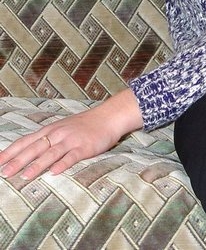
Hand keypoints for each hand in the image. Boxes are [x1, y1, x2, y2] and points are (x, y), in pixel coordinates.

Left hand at [0, 89, 142, 179]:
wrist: (108, 117)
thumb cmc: (84, 125)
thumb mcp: (62, 128)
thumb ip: (46, 139)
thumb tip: (27, 153)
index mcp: (50, 130)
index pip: (25, 141)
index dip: (10, 152)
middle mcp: (57, 134)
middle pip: (35, 148)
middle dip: (18, 161)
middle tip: (4, 173)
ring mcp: (71, 140)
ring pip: (51, 153)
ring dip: (37, 165)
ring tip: (25, 176)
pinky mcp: (85, 147)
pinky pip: (72, 156)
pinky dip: (63, 164)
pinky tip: (55, 172)